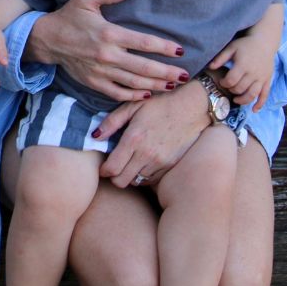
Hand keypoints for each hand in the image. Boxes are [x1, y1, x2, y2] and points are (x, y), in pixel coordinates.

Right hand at [25, 0, 184, 101]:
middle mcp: (107, 55)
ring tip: (174, 85)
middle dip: (167, 72)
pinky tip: (148, 94)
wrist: (47, 39)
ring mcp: (100, 72)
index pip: (143, 42)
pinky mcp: (94, 83)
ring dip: (156, 85)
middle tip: (186, 75)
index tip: (179, 50)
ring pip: (134, 83)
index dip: (163, 48)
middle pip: (144, 67)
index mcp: (108, 34)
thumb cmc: (69, 16)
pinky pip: (118, 93)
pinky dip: (134, 96)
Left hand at [95, 82, 210, 187]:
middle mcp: (146, 154)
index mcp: (134, 139)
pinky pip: (151, 180)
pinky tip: (145, 161)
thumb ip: (112, 122)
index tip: (104, 166)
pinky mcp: (170, 166)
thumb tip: (94, 136)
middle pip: (121, 182)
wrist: (192, 107)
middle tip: (115, 166)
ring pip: (136, 181)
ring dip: (130, 174)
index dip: (104, 171)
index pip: (111, 169)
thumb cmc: (160, 103)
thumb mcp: (133, 106)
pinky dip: (144, 174)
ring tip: (131, 161)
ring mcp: (160, 162)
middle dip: (114, 176)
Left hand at [207, 40, 272, 111]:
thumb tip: (209, 67)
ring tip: (236, 100)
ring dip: (243, 100)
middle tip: (229, 87)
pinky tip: (254, 110)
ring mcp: (261, 77)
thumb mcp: (231, 48)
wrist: (264, 41)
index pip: (231, 80)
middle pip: (241, 88)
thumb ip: (220, 58)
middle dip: (232, 90)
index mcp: (243, 64)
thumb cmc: (245, 44)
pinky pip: (265, 94)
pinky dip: (260, 104)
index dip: (224, 83)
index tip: (222, 81)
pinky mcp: (268, 80)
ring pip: (252, 94)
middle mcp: (253, 72)